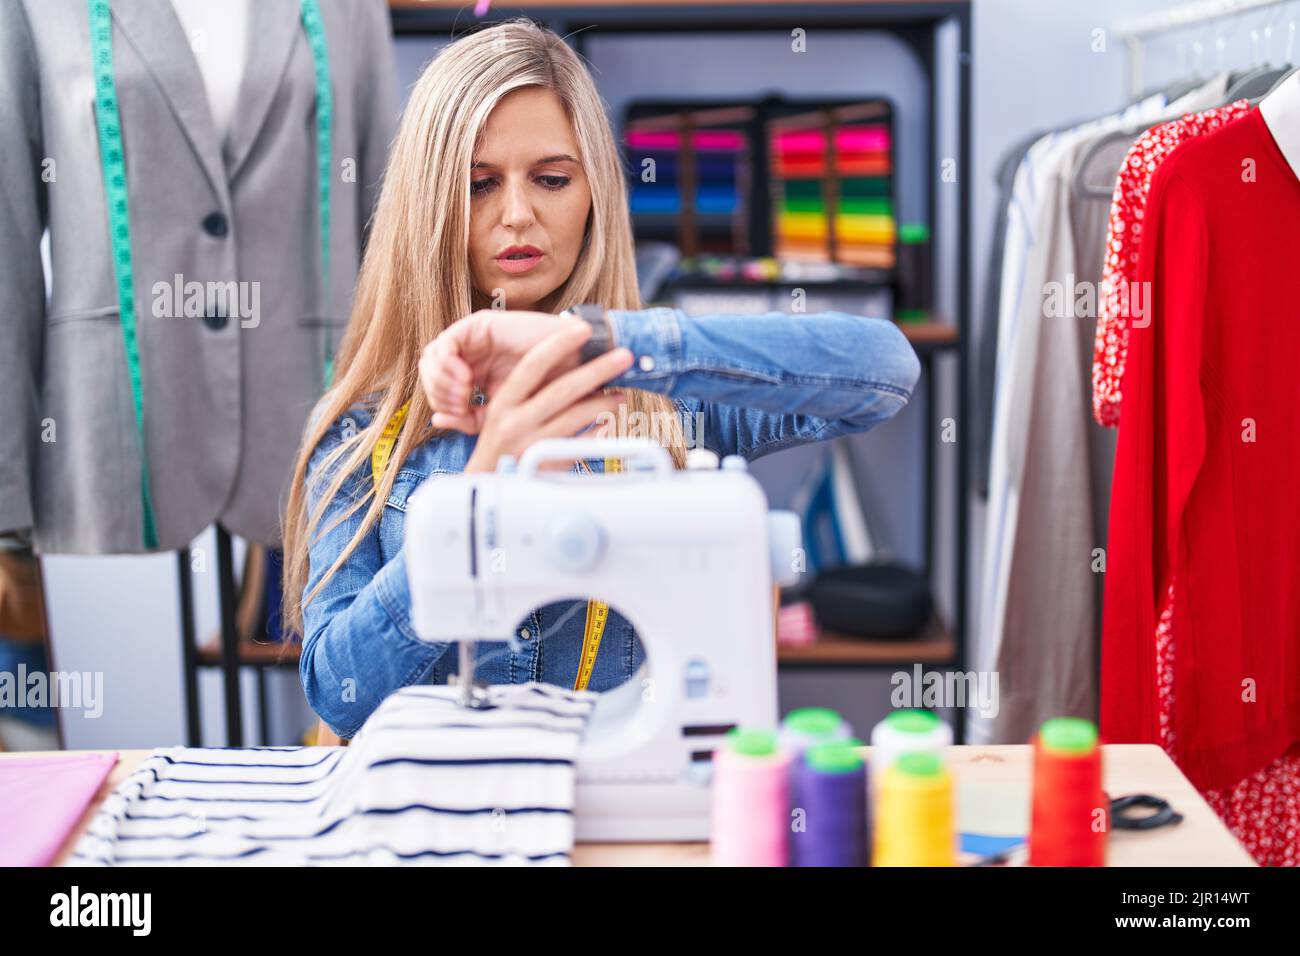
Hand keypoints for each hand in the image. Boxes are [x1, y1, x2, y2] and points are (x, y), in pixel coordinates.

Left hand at [419, 309, 585, 420]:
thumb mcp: (500, 412)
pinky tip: (467, 377)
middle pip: (429, 373)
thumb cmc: (543, 391)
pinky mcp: (477, 324)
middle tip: (460, 403)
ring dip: (442, 379)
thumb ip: (470, 419)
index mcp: (472, 375)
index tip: (460, 414)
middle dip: (439, 392)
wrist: (571, 366)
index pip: (436, 389)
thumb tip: (436, 421)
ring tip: (464, 392)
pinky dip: (448, 363)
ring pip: (431, 358)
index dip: (442, 405)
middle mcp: (469, 355)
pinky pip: (445, 343)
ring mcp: (471, 339)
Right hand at [434, 323, 633, 472]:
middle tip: (623, 356)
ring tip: (621, 394)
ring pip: (577, 417)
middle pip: (563, 390)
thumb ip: (526, 397)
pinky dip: (598, 434)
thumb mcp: (500, 418)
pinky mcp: (548, 467)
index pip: (532, 367)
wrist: (485, 493)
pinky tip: (608, 424)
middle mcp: (515, 424)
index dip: (558, 345)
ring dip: (604, 402)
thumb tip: (564, 370)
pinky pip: (581, 445)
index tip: (582, 329)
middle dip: (597, 370)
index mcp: (503, 405)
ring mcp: (533, 446)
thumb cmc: (497, 450)